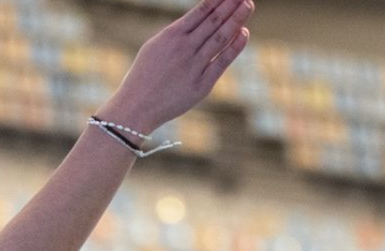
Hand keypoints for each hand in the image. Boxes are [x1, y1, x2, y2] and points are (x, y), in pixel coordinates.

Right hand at [100, 0, 252, 133]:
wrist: (137, 106)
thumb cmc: (145, 75)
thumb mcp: (156, 47)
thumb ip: (177, 34)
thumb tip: (199, 20)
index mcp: (171, 35)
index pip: (200, 11)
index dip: (217, 0)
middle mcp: (184, 48)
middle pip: (213, 21)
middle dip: (230, 5)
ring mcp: (194, 66)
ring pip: (220, 37)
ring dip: (236, 19)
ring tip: (248, 5)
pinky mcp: (201, 84)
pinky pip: (222, 61)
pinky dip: (234, 46)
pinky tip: (244, 32)